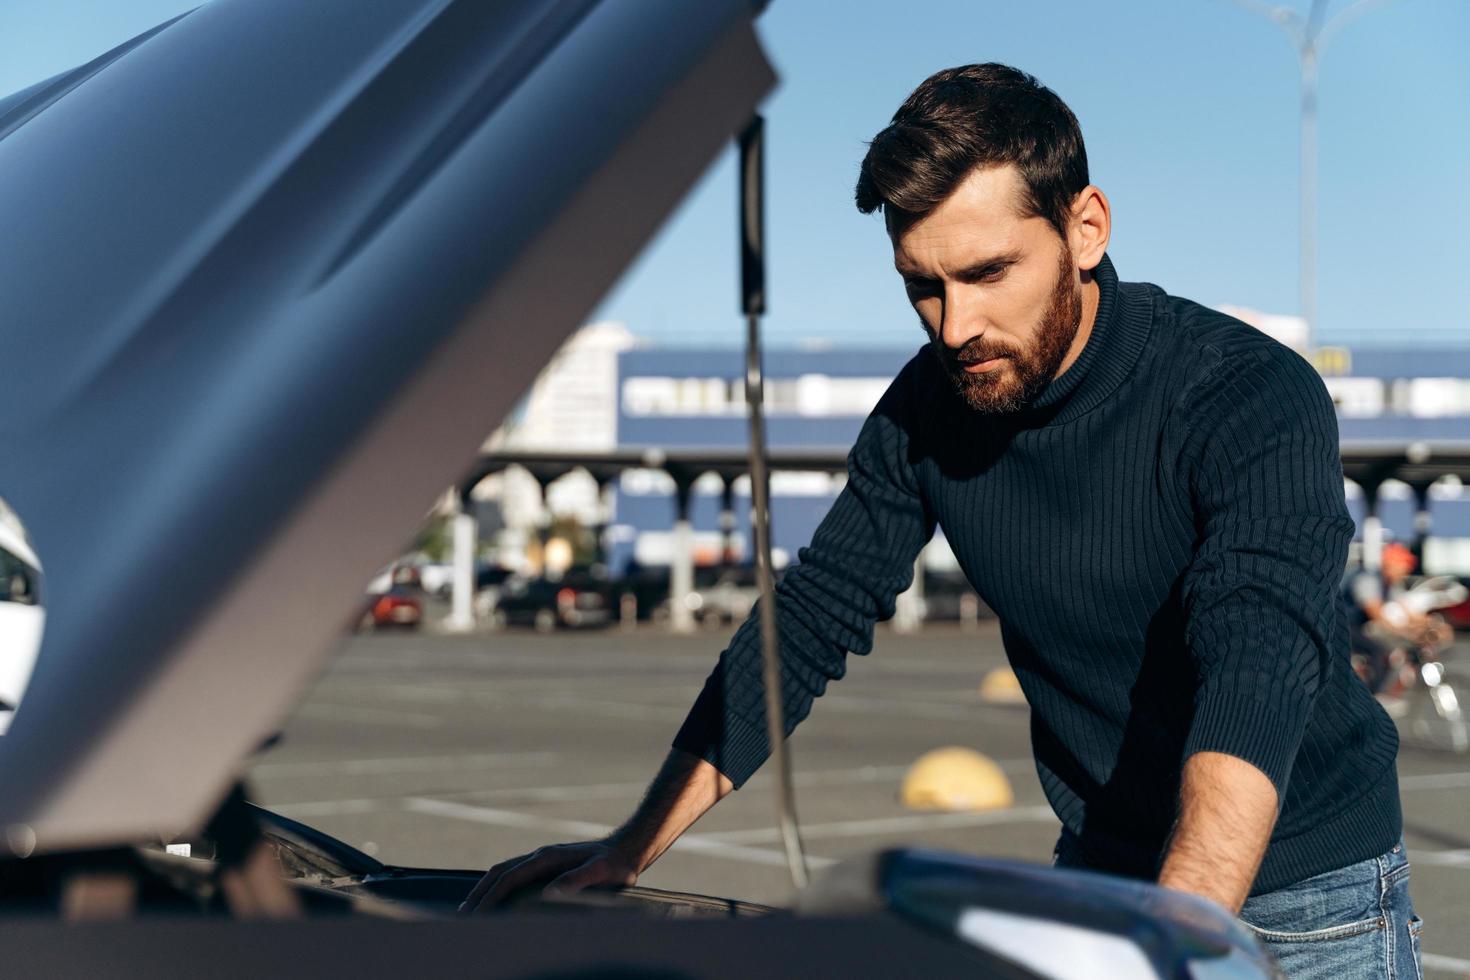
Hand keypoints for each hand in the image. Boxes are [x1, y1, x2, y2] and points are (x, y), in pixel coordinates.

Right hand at [459, 839, 641, 912]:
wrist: (630, 846)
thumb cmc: (618, 863)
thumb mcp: (602, 872)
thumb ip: (577, 880)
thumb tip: (551, 892)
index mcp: (548, 858)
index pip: (509, 878)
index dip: (490, 897)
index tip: (476, 914)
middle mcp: (541, 855)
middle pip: (500, 873)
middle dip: (480, 893)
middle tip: (463, 914)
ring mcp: (544, 858)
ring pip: (506, 871)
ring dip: (487, 888)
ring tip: (473, 906)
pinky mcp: (550, 863)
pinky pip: (516, 873)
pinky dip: (500, 885)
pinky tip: (500, 897)